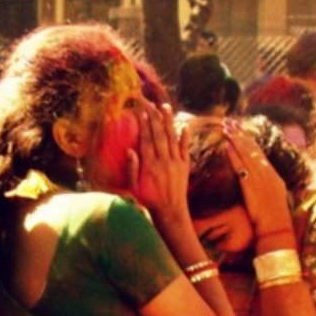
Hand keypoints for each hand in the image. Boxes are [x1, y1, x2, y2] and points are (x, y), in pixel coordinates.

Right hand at [125, 99, 189, 226]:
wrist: (170, 212)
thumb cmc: (148, 201)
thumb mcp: (134, 188)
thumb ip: (132, 169)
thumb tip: (130, 150)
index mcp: (150, 166)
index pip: (147, 140)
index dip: (145, 125)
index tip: (142, 112)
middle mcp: (164, 161)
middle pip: (159, 135)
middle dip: (155, 117)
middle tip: (151, 103)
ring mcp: (176, 163)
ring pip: (172, 138)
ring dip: (169, 121)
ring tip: (166, 107)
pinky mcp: (185, 166)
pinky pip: (185, 149)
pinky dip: (185, 137)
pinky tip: (184, 126)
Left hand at [219, 125, 292, 253]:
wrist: (276, 227)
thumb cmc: (275, 217)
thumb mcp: (275, 197)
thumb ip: (267, 185)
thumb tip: (260, 179)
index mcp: (273, 175)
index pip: (259, 152)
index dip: (248, 139)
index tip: (239, 129)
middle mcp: (267, 173)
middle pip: (252, 148)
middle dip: (240, 133)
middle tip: (229, 121)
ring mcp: (259, 178)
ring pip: (246, 154)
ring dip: (235, 140)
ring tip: (225, 128)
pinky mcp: (251, 186)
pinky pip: (240, 167)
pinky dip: (234, 156)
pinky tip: (226, 146)